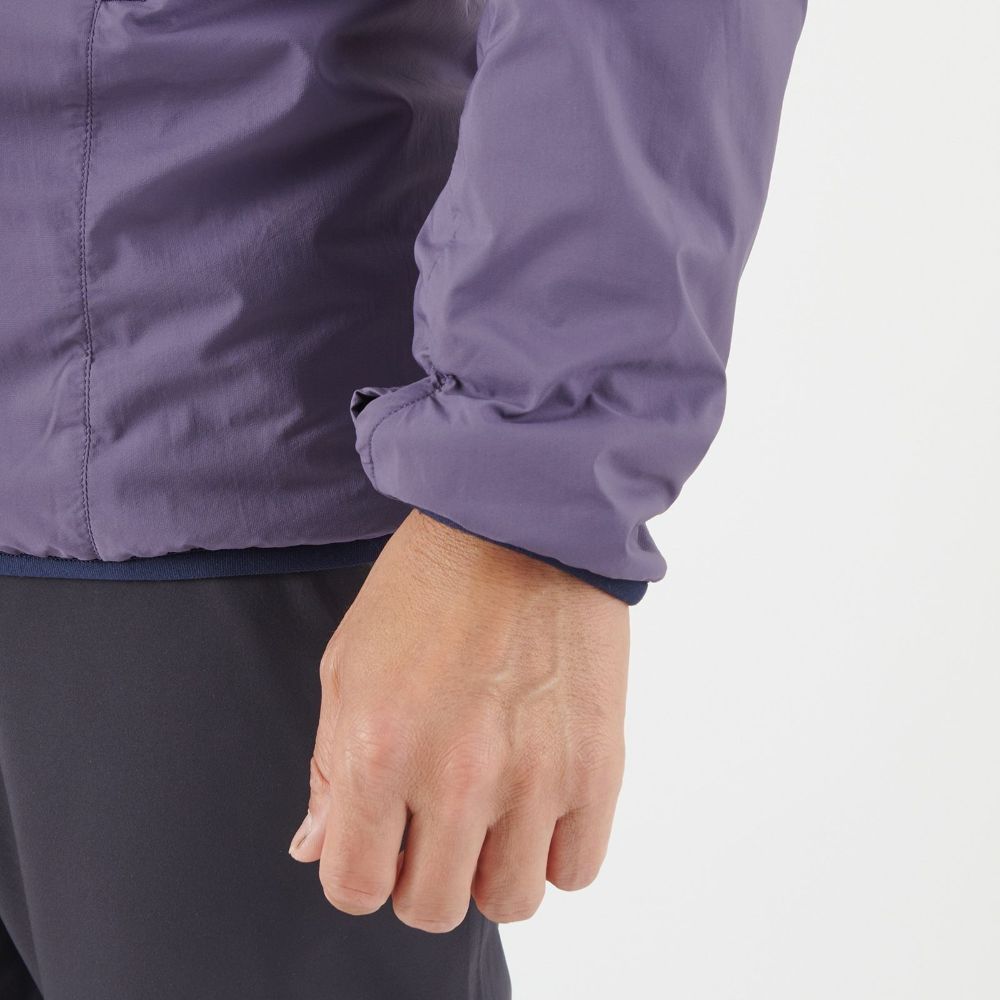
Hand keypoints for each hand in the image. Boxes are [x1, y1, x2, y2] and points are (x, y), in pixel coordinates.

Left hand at [287, 508, 628, 932]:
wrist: (522, 524)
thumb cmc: (429, 584)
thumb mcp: (349, 664)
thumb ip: (329, 768)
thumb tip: (317, 848)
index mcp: (380, 749)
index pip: (355, 885)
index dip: (358, 872)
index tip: (374, 847)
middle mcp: (457, 776)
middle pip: (431, 907)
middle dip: (421, 876)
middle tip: (432, 826)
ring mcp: (535, 776)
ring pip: (509, 901)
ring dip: (490, 870)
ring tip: (492, 815)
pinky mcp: (598, 765)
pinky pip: (577, 868)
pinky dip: (554, 852)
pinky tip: (539, 806)